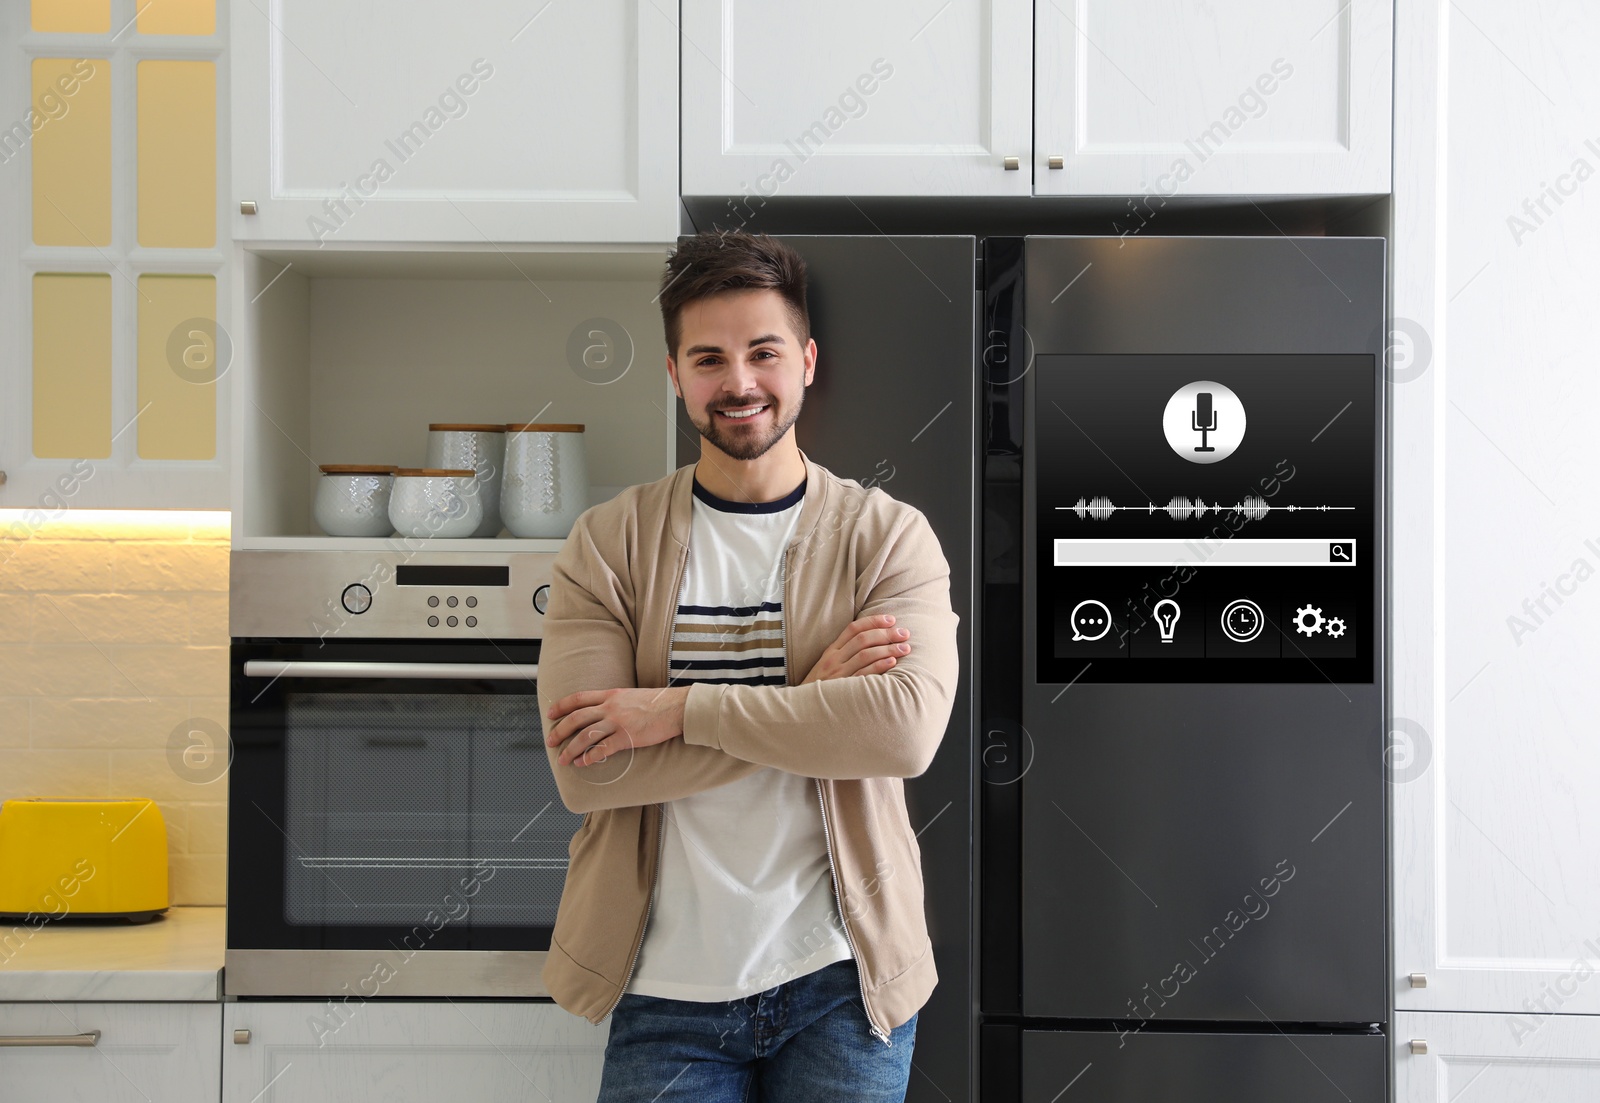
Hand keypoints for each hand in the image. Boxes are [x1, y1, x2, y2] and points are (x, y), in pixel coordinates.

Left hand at [545, 686, 690, 766]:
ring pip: (586, 736)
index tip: (551, 714)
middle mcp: (610, 707)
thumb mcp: (632, 695)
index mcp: (611, 694)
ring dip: (571, 749)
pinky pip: (603, 749)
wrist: (676, 708)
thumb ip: (616, 701)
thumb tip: (604, 710)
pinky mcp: (627, 737)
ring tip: (563, 759)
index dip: (561, 706)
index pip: (578, 698)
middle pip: (576, 718)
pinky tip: (582, 763)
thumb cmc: (658, 702)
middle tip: (550, 742)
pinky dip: (589, 757)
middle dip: (560, 731)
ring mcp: (618, 722)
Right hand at [800, 614, 911, 684]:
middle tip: (904, 633)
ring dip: (888, 649)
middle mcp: (834, 660)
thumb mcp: (827, 665)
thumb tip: (871, 641)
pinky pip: (864, 675)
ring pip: (866, 655)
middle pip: (863, 640)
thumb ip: (845, 653)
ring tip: (905, 648)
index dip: (873, 621)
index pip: (853, 629)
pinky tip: (892, 662)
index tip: (891, 620)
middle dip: (886, 634)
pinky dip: (879, 667)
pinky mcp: (844, 689)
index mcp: (831, 651)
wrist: (803, 709)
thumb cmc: (820, 687)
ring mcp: (839, 674)